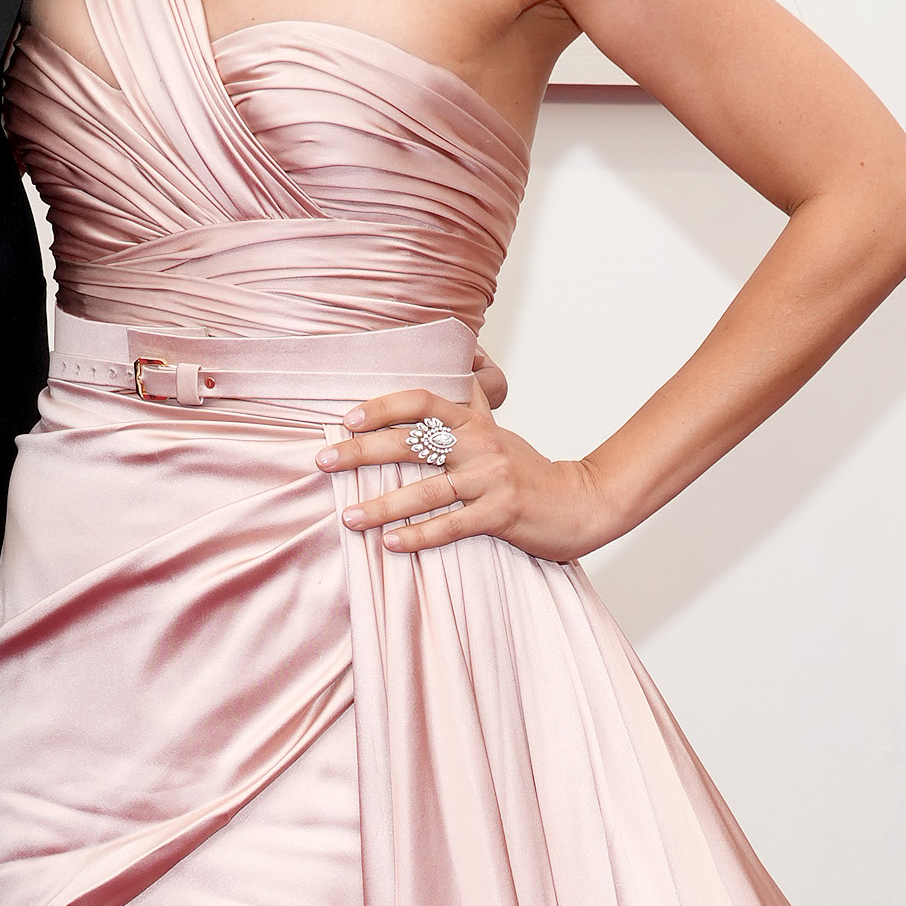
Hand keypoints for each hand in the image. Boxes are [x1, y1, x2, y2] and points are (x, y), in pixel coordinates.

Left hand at [316, 385, 615, 564]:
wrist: (581, 503)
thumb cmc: (529, 469)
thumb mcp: (499, 429)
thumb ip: (474, 401)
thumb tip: (464, 360)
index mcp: (475, 422)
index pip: (422, 402)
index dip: (382, 407)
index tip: (346, 420)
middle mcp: (480, 444)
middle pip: (412, 442)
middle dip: (361, 452)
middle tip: (324, 463)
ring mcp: (492, 478)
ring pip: (427, 489)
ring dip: (383, 505)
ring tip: (349, 518)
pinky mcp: (502, 514)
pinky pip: (452, 525)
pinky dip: (419, 535)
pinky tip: (391, 545)